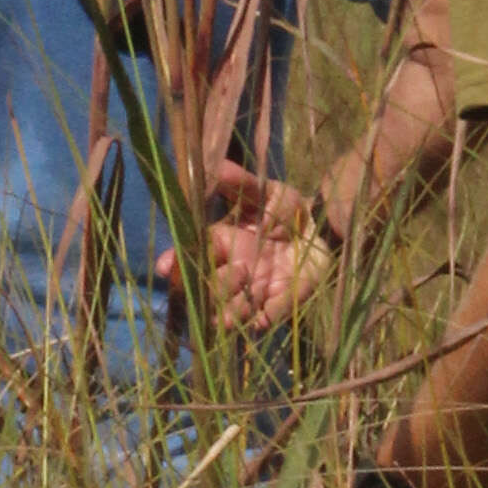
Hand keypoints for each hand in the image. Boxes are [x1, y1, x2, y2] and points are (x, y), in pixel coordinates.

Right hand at [177, 172, 329, 338]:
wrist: (321, 227)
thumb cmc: (286, 209)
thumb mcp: (265, 191)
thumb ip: (242, 183)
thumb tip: (216, 165)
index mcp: (222, 242)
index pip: (191, 255)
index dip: (176, 263)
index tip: (165, 268)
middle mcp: (232, 271)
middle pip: (208, 290)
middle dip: (215, 287)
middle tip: (242, 268)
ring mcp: (254, 292)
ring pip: (229, 314)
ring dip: (231, 313)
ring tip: (244, 301)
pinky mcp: (279, 306)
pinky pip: (265, 321)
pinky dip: (262, 321)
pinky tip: (262, 318)